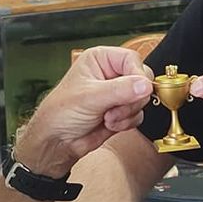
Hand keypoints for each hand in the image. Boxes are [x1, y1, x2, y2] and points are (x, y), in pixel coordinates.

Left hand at [13, 47, 153, 176]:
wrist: (58, 141)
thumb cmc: (60, 113)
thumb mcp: (90, 97)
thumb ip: (120, 90)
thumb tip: (144, 85)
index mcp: (100, 60)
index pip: (131, 59)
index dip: (137, 75)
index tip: (137, 90)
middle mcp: (111, 74)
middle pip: (141, 79)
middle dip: (131, 98)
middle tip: (115, 107)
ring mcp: (118, 93)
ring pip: (142, 99)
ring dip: (127, 113)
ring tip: (108, 117)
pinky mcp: (122, 111)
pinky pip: (139, 114)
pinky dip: (128, 122)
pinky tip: (110, 124)